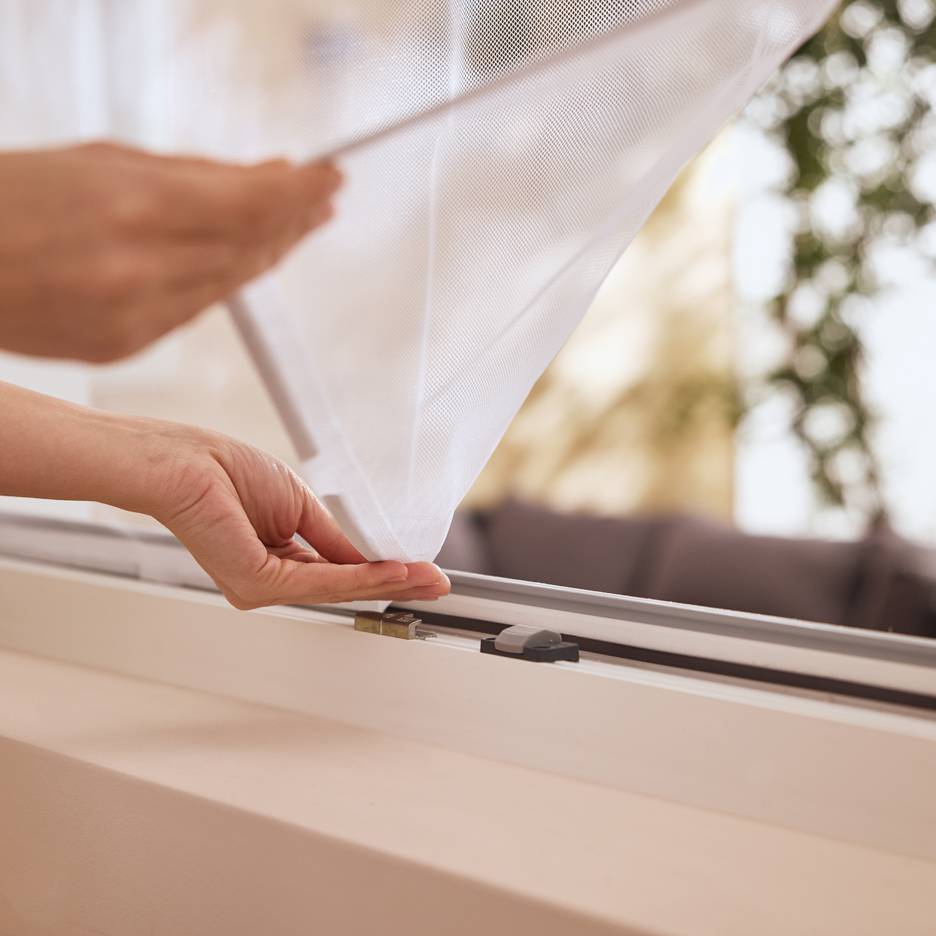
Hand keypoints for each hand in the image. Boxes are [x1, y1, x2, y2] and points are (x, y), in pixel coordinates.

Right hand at [0, 142, 340, 361]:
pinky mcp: (123, 348)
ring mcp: (132, 317)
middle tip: (322, 198)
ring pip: (229, 283)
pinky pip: (194, 310)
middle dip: (294, 220)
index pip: (252, 205)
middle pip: (250, 248)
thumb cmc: (7, 199)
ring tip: (296, 222)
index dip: (301, 192)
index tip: (331, 176)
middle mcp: (138, 270)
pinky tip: (240, 258)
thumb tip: (270, 179)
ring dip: (268, 250)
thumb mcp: (99, 161)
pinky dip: (222, 280)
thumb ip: (193, 174)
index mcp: (130, 207)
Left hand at [146, 426, 451, 608]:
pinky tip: (391, 571)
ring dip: (387, 581)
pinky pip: (320, 582)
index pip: (339, 573)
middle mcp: (268, 582)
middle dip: (395, 582)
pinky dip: (360, 576)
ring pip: (338, 588)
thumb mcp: (300, 505)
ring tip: (425, 577)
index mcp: (278, 561)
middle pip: (344, 587)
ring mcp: (260, 588)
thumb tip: (374, 555)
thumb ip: (335, 538)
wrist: (185, 461)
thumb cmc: (227, 472)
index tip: (421, 570)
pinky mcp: (256, 583)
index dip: (383, 571)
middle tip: (436, 583)